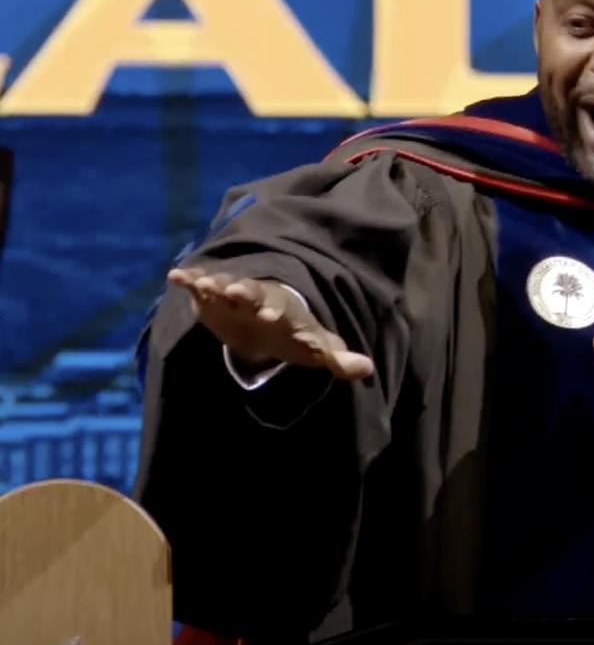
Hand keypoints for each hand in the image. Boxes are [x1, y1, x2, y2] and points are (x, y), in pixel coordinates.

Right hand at [167, 267, 373, 380]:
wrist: (269, 320)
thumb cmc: (294, 333)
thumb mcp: (316, 346)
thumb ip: (338, 358)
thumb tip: (366, 368)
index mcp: (284, 309)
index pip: (282, 309)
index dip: (276, 312)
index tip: (270, 316)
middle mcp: (259, 297)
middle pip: (252, 292)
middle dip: (245, 292)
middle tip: (235, 291)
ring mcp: (234, 295)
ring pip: (225, 285)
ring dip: (214, 283)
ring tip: (201, 283)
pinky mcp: (213, 297)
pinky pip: (201, 285)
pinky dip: (191, 279)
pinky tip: (176, 275)